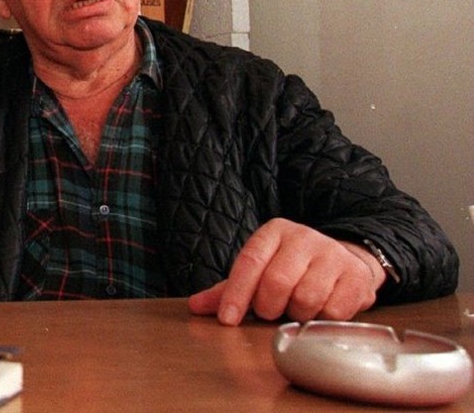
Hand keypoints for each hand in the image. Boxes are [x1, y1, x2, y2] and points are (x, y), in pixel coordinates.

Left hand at [187, 218, 383, 325]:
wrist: (345, 260)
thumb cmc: (293, 269)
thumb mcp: (259, 271)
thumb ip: (228, 289)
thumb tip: (195, 306)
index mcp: (274, 232)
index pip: (249, 262)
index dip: (236, 293)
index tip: (227, 319)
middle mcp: (304, 237)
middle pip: (277, 282)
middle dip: (269, 306)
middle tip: (271, 311)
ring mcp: (333, 254)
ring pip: (306, 298)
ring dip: (297, 314)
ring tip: (297, 307)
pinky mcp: (357, 276)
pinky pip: (334, 311)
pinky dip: (322, 319)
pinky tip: (321, 309)